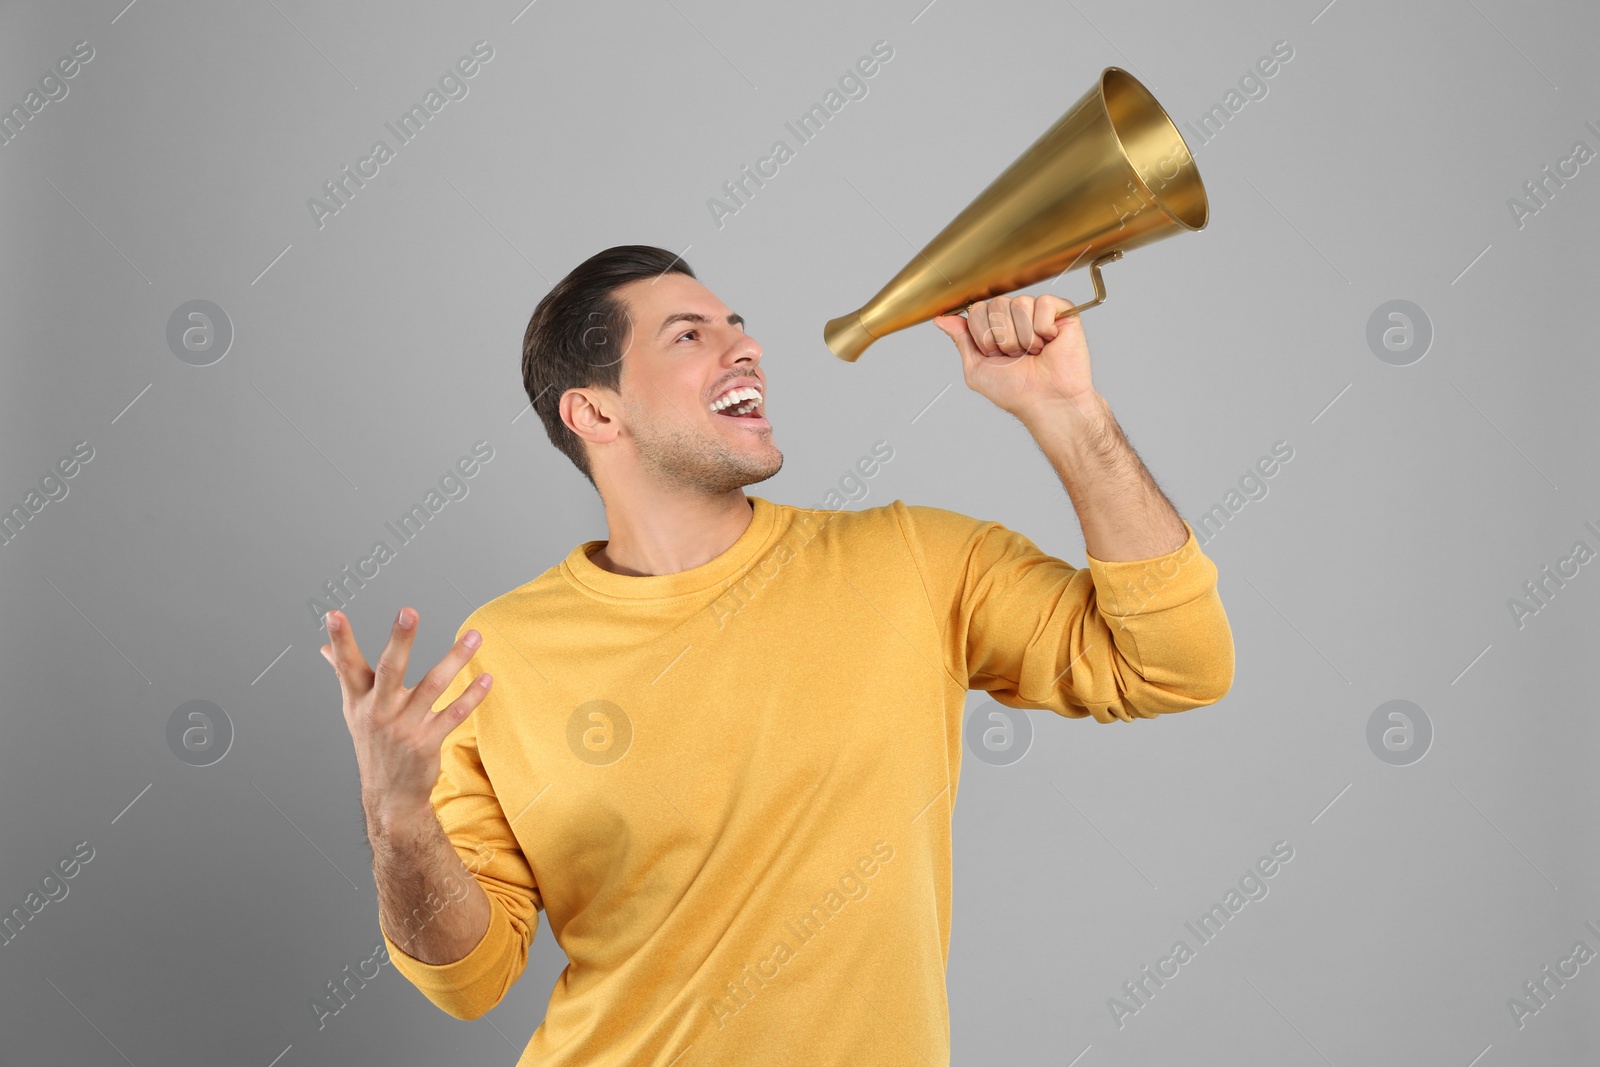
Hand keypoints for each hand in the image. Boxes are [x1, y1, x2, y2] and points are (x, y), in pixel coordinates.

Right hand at [320, 607, 491, 827]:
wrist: (388, 795)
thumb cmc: (373, 743)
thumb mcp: (353, 710)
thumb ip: (343, 673)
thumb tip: (324, 647)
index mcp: (359, 700)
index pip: (346, 665)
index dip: (340, 640)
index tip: (333, 614)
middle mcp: (379, 711)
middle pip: (389, 669)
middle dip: (399, 640)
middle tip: (408, 612)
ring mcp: (404, 727)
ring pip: (432, 685)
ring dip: (455, 659)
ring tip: (474, 635)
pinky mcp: (427, 742)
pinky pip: (454, 714)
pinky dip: (472, 696)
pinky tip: (486, 679)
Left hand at [933, 292, 1095, 419]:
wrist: (1046, 401)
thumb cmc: (1016, 391)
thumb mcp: (977, 368)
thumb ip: (961, 340)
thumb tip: (941, 320)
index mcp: (996, 326)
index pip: (977, 310)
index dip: (983, 336)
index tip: (996, 356)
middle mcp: (1015, 316)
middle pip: (996, 304)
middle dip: (1003, 338)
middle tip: (1018, 356)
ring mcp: (1038, 312)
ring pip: (1019, 304)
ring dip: (1023, 337)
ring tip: (1034, 352)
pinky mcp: (1062, 311)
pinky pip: (1042, 303)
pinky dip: (1043, 329)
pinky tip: (1049, 343)